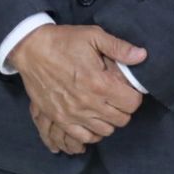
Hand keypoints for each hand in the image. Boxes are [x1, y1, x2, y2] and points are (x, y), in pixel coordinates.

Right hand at [7, 24, 145, 153]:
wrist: (30, 49)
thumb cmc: (62, 41)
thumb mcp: (92, 36)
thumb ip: (119, 47)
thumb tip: (142, 56)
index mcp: (100, 83)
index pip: (132, 103)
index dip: (133, 95)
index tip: (126, 88)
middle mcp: (88, 103)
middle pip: (122, 119)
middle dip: (123, 108)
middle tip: (115, 96)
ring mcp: (73, 114)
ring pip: (105, 131)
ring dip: (108, 120)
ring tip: (103, 106)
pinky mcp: (59, 118)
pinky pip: (83, 137)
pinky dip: (91, 132)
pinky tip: (91, 119)